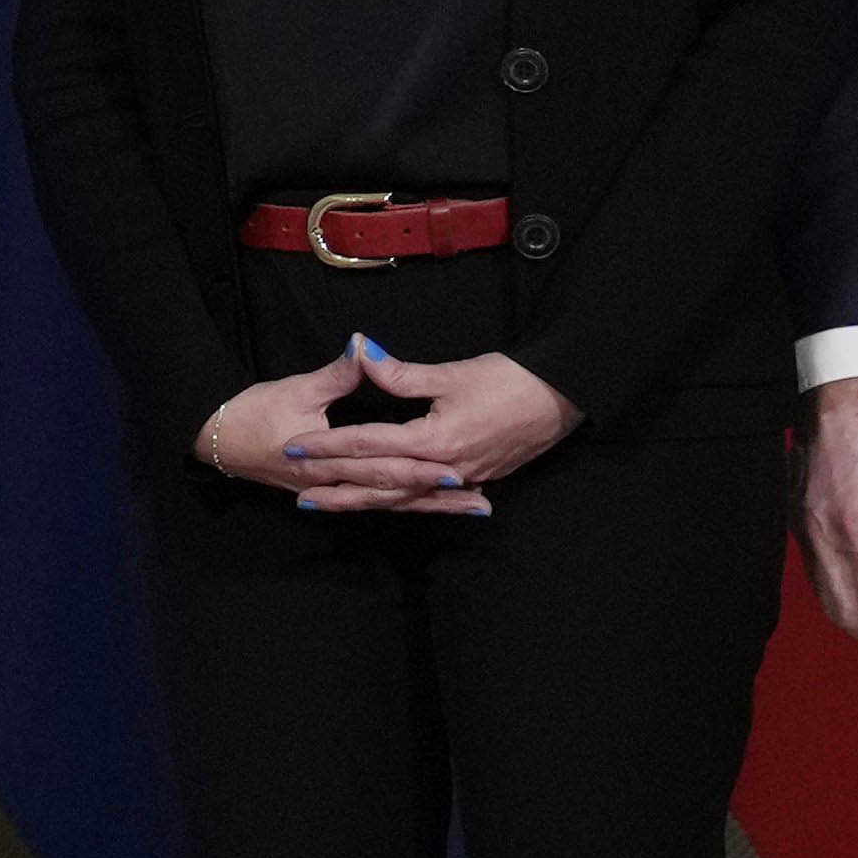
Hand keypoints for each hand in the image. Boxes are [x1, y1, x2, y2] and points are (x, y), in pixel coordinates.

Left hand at [294, 338, 576, 512]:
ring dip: (365, 502)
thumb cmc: (509, 380)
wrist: (563, 397)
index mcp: (434, 441)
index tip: (294, 447)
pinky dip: (404, 503)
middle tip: (300, 495)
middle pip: (380, 483)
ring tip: (330, 506)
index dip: (328, 446)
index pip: (368, 445)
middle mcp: (445, 469)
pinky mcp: (478, 478)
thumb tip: (360, 351)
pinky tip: (388, 506)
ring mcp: (463, 478)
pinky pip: (430, 498)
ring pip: (403, 497)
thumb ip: (400, 373)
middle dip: (338, 488)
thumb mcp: (451, 374)